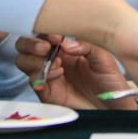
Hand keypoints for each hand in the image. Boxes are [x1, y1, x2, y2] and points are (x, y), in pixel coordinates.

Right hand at [15, 35, 135, 109]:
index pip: (44, 33)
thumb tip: (65, 44)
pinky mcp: (47, 92)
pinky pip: (33, 81)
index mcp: (66, 47)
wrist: (113, 107)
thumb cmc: (111, 81)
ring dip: (34, 59)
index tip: (55, 37)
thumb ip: (85, 46)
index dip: (44, 31)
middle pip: (26, 45)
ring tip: (56, 63)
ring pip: (24, 62)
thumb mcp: (103, 57)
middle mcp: (54, 59)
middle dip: (31, 43)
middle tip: (46, 47)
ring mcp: (49, 75)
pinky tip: (58, 75)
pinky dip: (41, 76)